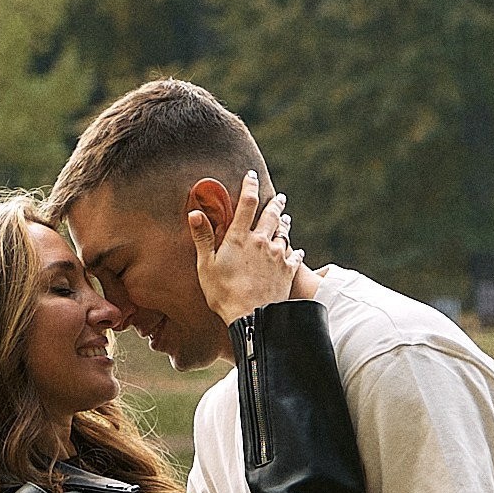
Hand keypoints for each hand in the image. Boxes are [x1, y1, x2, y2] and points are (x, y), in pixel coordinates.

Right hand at [190, 168, 300, 324]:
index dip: (249, 187)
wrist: (254, 316)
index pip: (246, 204)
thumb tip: (194, 213)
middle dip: (275, 204)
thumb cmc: (224, 293)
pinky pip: (295, 257)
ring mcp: (277, 256)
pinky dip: (296, 252)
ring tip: (287, 218)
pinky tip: (299, 251)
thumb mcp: (206, 265)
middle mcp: (262, 242)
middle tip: (280, 197)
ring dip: (285, 224)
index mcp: (240, 238)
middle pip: (271, 215)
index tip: (251, 176)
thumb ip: (203, 238)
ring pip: (284, 233)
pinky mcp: (287, 271)